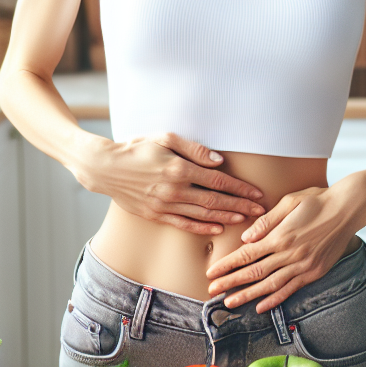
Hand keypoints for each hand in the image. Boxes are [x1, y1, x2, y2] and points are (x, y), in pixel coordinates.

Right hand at [80, 132, 264, 235]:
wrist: (105, 168)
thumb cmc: (137, 148)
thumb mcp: (165, 138)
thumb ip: (194, 149)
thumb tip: (219, 161)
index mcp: (179, 168)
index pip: (218, 180)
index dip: (240, 188)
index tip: (256, 193)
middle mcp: (174, 189)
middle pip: (215, 200)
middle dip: (240, 206)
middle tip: (260, 211)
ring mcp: (165, 204)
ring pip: (203, 214)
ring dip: (226, 217)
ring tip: (244, 220)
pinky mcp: (156, 214)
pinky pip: (184, 223)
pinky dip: (202, 227)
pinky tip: (217, 228)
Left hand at [205, 175, 365, 312]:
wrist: (348, 209)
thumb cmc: (317, 200)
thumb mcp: (290, 201)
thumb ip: (267, 221)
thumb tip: (246, 238)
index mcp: (281, 236)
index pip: (248, 254)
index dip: (228, 265)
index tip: (211, 273)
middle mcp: (291, 254)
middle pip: (255, 273)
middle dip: (231, 283)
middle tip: (212, 292)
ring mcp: (304, 266)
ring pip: (271, 285)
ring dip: (249, 296)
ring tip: (230, 303)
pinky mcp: (315, 272)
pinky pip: (291, 289)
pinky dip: (275, 300)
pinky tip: (261, 306)